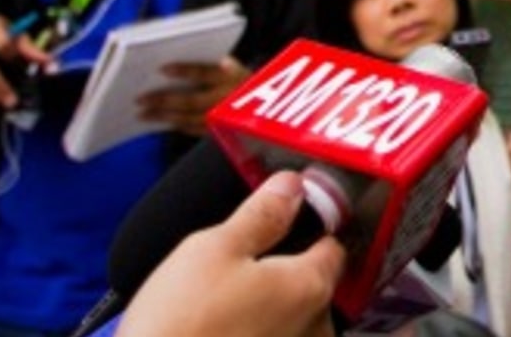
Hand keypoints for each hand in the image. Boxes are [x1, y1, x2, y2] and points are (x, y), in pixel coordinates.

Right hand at [117, 170, 343, 336]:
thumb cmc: (178, 327)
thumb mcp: (214, 249)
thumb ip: (262, 214)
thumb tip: (291, 188)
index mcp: (309, 287)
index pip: (333, 246)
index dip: (311, 226)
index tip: (287, 220)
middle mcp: (313, 330)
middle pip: (313, 286)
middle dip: (283, 273)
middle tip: (239, 270)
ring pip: (293, 322)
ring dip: (268, 311)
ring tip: (223, 307)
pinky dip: (255, 333)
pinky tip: (223, 333)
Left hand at [139, 56, 247, 134]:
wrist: (273, 110)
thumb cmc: (247, 83)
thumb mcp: (240, 67)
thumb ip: (219, 63)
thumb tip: (191, 62)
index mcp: (232, 78)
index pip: (204, 73)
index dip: (183, 71)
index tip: (161, 69)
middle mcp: (227, 100)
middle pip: (190, 100)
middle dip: (164, 100)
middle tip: (140, 99)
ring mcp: (222, 119)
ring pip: (189, 119)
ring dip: (164, 117)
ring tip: (143, 114)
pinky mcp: (220, 133)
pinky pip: (194, 131)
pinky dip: (176, 126)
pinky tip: (162, 122)